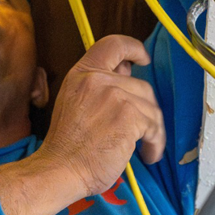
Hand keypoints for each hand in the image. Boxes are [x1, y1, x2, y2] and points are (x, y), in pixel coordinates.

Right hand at [37, 34, 164, 197]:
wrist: (59, 169)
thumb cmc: (66, 146)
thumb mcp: (74, 103)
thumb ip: (98, 87)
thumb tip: (126, 73)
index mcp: (82, 74)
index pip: (113, 45)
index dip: (133, 48)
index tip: (142, 58)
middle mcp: (97, 80)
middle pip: (141, 85)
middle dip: (146, 110)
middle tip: (143, 130)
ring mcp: (114, 96)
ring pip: (151, 107)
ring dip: (152, 130)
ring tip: (145, 148)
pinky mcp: (129, 116)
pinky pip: (154, 126)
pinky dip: (155, 143)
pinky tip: (148, 154)